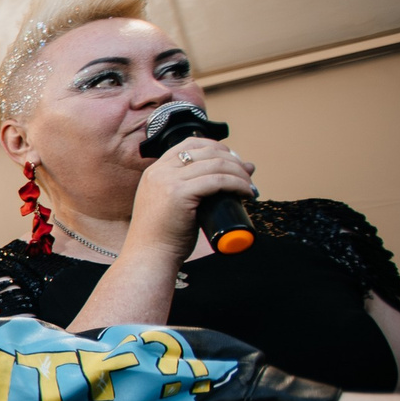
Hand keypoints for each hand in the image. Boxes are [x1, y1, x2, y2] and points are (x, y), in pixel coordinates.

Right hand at [124, 137, 254, 260]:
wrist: (149, 256)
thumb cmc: (165, 236)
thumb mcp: (176, 204)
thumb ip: (195, 188)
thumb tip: (239, 170)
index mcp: (155, 171)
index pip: (190, 144)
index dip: (217, 148)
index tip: (233, 163)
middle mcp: (159, 171)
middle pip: (206, 151)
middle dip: (233, 160)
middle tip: (247, 175)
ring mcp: (167, 181)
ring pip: (216, 164)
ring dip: (239, 173)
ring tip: (249, 186)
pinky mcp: (179, 193)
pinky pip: (218, 180)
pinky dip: (238, 184)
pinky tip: (246, 192)